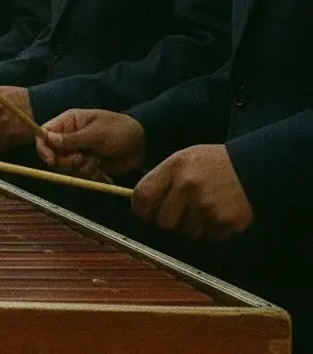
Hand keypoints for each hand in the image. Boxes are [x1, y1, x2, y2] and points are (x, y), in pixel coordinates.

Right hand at [36, 109, 145, 177]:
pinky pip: (79, 174)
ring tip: (96, 161)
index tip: (51, 160)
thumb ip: (72, 139)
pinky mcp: (87, 164)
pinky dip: (89, 175)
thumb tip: (48, 139)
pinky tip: (100, 168)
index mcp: (69, 123)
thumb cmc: (120, 130)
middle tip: (82, 159)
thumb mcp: (96, 134)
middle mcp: (69, 137)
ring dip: (80, 168)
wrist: (143, 143)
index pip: (45, 134)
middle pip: (53, 154)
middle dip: (66, 161)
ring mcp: (78, 151)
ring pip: (66, 167)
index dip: (43, 148)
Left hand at [133, 145, 253, 240]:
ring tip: (204, 210)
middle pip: (163, 222)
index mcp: (174, 168)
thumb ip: (162, 178)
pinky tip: (219, 215)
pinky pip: (209, 238)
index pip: (143, 196)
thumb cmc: (215, 164)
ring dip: (192, 227)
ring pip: (186, 233)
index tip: (146, 213)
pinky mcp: (226, 222)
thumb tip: (141, 202)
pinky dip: (213, 231)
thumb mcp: (184, 159)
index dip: (141, 209)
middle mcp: (188, 187)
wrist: (256, 167)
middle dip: (169, 220)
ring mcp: (207, 206)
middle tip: (181, 212)